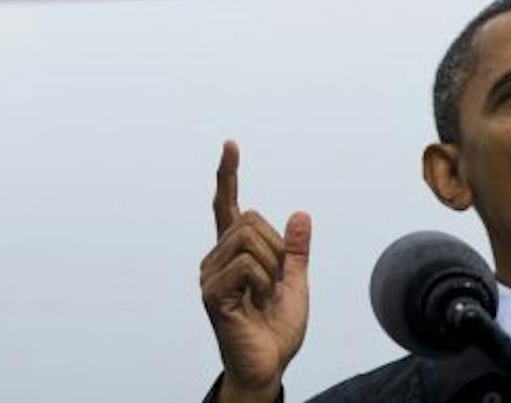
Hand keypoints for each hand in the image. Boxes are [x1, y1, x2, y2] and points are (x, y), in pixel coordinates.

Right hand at [200, 140, 310, 402]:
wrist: (269, 365)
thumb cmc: (276, 329)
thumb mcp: (296, 283)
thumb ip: (297, 251)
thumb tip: (300, 214)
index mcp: (234, 254)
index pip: (227, 206)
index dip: (228, 175)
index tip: (230, 145)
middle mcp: (215, 260)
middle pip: (250, 218)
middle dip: (276, 247)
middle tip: (276, 282)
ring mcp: (210, 276)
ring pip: (249, 239)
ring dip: (271, 267)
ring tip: (264, 296)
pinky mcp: (211, 294)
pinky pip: (246, 265)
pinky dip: (264, 282)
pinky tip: (257, 303)